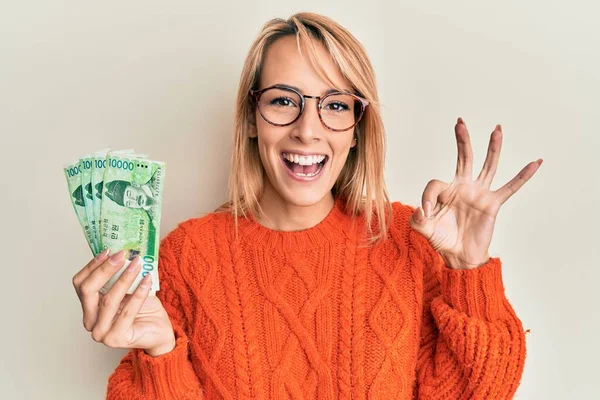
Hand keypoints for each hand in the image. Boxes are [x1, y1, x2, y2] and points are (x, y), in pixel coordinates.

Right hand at [72, 249, 175, 356]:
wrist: (159, 331)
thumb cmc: (144, 309)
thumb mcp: (129, 288)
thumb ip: (119, 275)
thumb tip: (120, 251)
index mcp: (89, 307)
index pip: (80, 284)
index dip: (92, 265)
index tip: (108, 250)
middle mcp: (90, 321)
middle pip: (88, 291)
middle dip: (105, 269)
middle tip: (122, 255)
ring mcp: (101, 333)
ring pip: (108, 300)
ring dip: (125, 278)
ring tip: (138, 264)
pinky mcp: (116, 338)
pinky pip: (127, 311)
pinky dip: (138, 293)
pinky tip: (147, 280)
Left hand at [410, 118, 542, 269]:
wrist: (458, 256)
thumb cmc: (442, 240)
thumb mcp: (423, 229)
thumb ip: (417, 219)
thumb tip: (421, 209)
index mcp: (445, 191)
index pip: (435, 183)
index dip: (428, 197)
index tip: (426, 212)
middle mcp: (463, 188)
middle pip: (464, 158)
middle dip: (462, 141)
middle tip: (460, 122)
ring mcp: (479, 194)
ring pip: (487, 166)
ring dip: (492, 148)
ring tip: (497, 129)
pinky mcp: (493, 204)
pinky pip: (510, 187)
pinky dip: (523, 176)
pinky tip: (535, 162)